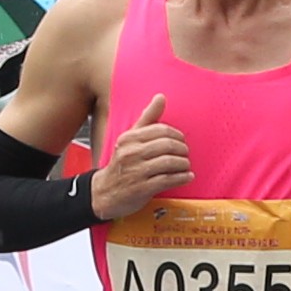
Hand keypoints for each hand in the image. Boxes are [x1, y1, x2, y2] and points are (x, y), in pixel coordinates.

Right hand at [89, 90, 188, 228]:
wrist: (104, 193)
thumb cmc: (122, 164)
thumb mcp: (130, 139)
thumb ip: (147, 118)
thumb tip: (161, 97)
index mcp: (129, 139)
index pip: (160, 130)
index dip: (177, 135)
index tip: (181, 141)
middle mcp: (131, 153)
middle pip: (167, 145)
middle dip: (182, 150)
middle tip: (185, 154)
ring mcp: (136, 172)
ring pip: (169, 162)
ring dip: (183, 164)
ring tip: (186, 166)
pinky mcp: (142, 188)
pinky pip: (168, 180)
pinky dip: (182, 178)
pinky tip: (187, 177)